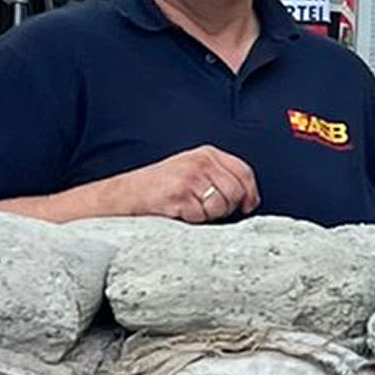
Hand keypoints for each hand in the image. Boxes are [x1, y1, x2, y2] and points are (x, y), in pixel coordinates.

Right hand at [116, 145, 259, 224]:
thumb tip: (248, 199)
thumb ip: (218, 178)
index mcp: (207, 154)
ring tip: (189, 209)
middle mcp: (201, 162)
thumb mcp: (191, 172)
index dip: (250, 193)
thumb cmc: (158, 187)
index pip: (244, 172)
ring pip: (221, 206)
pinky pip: (201, 216)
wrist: (124, 196)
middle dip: (226, 208)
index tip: (247, 206)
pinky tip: (178, 212)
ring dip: (207, 215)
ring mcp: (190, 177)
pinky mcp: (180, 194)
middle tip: (205, 209)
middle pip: (236, 192)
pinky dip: (192, 220)